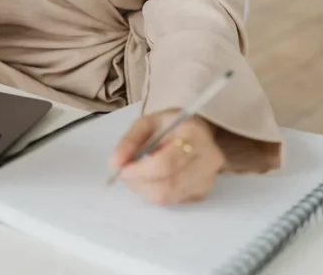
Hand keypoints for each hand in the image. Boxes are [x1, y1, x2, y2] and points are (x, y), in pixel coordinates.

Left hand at [109, 111, 224, 205]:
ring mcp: (207, 180)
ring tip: (137, 176)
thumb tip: (114, 164)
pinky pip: (174, 201)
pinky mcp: (202, 193)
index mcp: (194, 135)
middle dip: (140, 183)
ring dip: (145, 190)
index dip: (141, 171)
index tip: (123, 170)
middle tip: (126, 175)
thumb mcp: (147, 123)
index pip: (166, 162)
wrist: (197, 131)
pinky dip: (156, 193)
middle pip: (168, 185)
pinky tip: (152, 180)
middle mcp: (207, 160)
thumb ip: (129, 141)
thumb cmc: (170, 125)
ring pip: (170, 197)